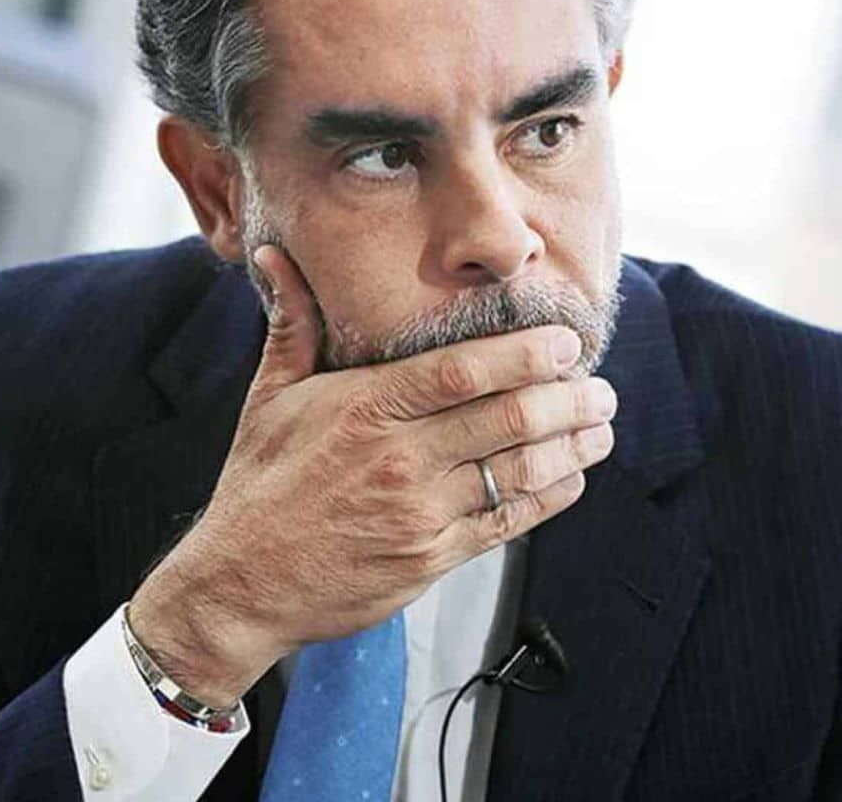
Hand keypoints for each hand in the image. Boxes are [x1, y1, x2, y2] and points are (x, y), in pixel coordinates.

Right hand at [128, 245, 615, 705]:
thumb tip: (273, 257)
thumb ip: (293, 323)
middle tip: (601, 387)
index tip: (567, 343)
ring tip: (601, 427)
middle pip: (508, 418)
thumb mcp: (270, 397)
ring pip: (519, 471)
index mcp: (367, 408)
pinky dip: (550, 497)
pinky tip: (573, 476)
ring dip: (572, 446)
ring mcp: (420, 514)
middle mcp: (400, 458)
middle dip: (568, 399)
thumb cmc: (260, 484)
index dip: (527, 354)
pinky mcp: (433, 559)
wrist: (240, 585)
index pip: (463, 370)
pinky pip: (508, 523)